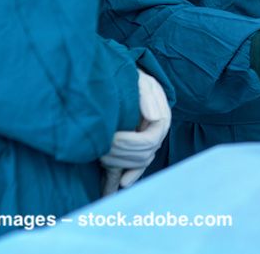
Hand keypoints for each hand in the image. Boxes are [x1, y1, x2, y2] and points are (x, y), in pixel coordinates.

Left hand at [101, 70, 170, 193]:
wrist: (122, 77)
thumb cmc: (128, 77)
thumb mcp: (137, 79)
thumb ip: (145, 93)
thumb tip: (154, 117)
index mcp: (161, 116)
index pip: (149, 141)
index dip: (130, 144)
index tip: (110, 139)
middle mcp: (158, 131)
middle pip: (144, 155)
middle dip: (121, 155)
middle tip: (99, 149)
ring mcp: (151, 139)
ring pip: (140, 162)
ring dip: (120, 163)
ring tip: (100, 155)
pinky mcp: (140, 146)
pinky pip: (139, 165)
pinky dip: (131, 174)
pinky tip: (121, 182)